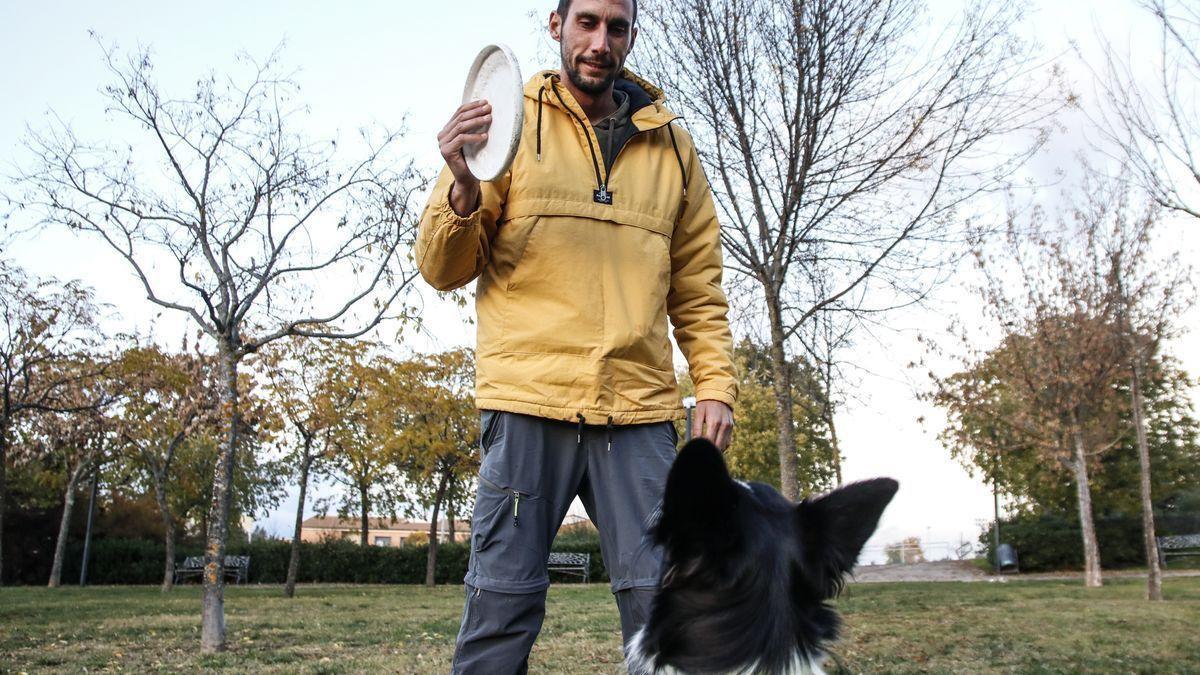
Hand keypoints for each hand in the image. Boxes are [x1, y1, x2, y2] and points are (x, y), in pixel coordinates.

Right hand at [437, 100, 491, 215]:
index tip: (485, 102)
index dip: (472, 106)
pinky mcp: (446, 151)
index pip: (459, 112)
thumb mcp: (472, 139)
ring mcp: (442, 143)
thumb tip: (484, 109)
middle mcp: (442, 135)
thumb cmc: (472, 159)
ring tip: (489, 119)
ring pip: (461, 126)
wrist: (468, 179)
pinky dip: (474, 137)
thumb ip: (471, 127)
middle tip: (489, 108)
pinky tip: (485, 136)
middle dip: (476, 111)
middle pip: (460, 117)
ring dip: (477, 121)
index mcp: (447, 129)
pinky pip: (462, 139)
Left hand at [692, 399, 733, 451]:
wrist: (718, 392)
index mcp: (714, 422)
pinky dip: (722, 446)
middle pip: (717, 446)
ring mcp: (729, 427)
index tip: (697, 449)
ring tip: (707, 448)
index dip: (702, 447)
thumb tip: (694, 441)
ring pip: (724, 446)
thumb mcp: (698, 413)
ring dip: (716, 449)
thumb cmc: (706, 403)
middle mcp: (724, 426)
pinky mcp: (732, 427)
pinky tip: (714, 444)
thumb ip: (696, 428)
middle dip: (709, 450)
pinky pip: (728, 442)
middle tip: (701, 450)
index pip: (709, 442)